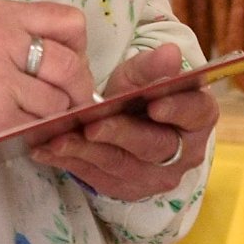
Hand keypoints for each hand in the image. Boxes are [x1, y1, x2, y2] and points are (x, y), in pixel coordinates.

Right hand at [0, 0, 89, 175]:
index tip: (63, 69)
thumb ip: (28, 43)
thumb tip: (82, 65)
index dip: (78, 51)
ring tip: (21, 116)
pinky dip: (35, 134)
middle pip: (73, 64)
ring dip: (51, 117)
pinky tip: (11, 130)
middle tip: (56, 104)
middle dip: (75, 92)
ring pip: (61, 100)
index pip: (71, 22)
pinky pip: (43, 126)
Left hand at [34, 42, 217, 199]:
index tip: (155, 106)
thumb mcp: (143, 76)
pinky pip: (97, 178)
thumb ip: (153, 66)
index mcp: (198, 118)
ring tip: (57, 139)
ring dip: (86, 152)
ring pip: (121, 166)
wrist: (129, 124)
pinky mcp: (128, 190)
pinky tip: (46, 150)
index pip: (195, 113)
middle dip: (119, 135)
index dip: (177, 110)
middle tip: (91, 125)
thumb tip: (170, 53)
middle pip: (153, 146)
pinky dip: (69, 163)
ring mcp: (156, 177)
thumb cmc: (140, 96)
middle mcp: (184, 153)